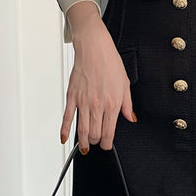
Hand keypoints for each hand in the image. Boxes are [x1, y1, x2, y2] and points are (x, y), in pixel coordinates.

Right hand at [60, 1, 135, 153]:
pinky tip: (65, 138)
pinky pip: (67, 117)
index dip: (107, 143)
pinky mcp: (72, 96)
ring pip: (81, 129)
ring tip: (84, 147)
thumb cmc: (110, 63)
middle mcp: (97, 105)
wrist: (94, 49)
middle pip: (94, 133)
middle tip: (96, 143)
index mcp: (112, 103)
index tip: (106, 145)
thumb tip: (131, 118)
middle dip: (95, 143)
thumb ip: (127, 105)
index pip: (109, 131)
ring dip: (83, 142)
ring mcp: (83, 102)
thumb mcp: (125, 84)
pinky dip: (64, 130)